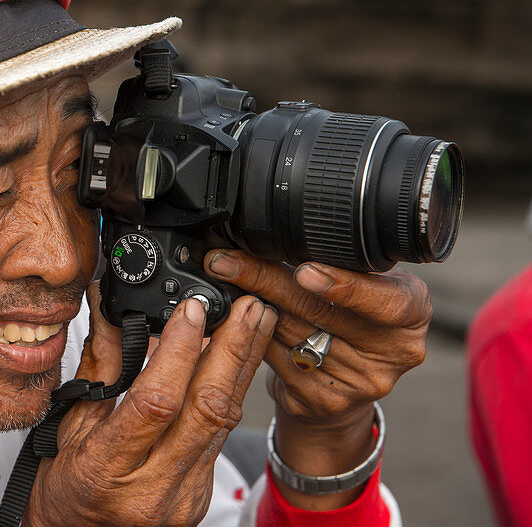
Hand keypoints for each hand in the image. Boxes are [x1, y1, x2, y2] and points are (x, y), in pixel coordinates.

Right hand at [24, 284, 276, 526]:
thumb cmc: (67, 494)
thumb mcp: (67, 429)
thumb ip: (98, 370)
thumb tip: (112, 312)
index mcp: (108, 469)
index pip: (156, 403)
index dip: (178, 352)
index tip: (189, 310)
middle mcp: (153, 487)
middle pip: (207, 409)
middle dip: (233, 349)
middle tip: (247, 306)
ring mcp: (183, 495)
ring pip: (224, 420)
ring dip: (243, 365)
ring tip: (256, 321)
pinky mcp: (201, 495)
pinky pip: (223, 436)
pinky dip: (231, 392)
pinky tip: (238, 362)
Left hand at [204, 249, 430, 506]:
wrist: (348, 376)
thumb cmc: (355, 311)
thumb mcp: (367, 279)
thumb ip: (342, 262)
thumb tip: (275, 234)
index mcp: (412, 312)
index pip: (385, 301)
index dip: (344, 286)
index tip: (304, 271)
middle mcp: (394, 353)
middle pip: (320, 312)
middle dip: (265, 280)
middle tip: (225, 261)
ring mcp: (359, 384)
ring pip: (289, 334)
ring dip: (248, 305)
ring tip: (224, 278)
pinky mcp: (322, 401)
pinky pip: (274, 360)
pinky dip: (248, 334)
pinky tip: (234, 317)